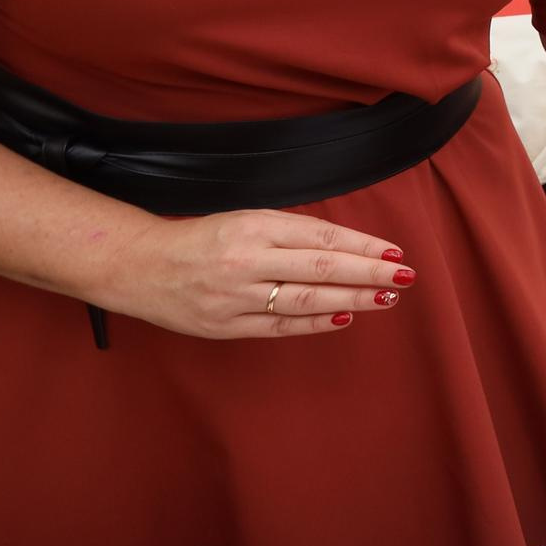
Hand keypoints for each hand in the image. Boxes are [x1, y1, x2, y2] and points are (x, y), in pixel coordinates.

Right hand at [101, 209, 411, 339]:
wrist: (141, 266)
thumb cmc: (203, 239)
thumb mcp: (247, 219)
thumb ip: (292, 232)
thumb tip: (349, 248)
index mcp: (253, 226)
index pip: (321, 237)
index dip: (362, 246)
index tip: (394, 252)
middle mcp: (246, 260)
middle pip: (320, 267)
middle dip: (368, 273)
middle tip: (405, 276)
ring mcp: (235, 296)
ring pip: (305, 299)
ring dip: (351, 299)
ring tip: (386, 297)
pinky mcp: (225, 326)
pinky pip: (280, 326)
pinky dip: (316, 323)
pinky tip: (346, 316)